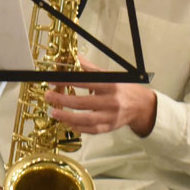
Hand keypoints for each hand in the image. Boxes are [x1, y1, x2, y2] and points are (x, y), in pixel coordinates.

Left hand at [44, 58, 158, 135]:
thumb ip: (90, 69)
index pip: (86, 82)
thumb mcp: (110, 76)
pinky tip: (67, 123)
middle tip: (48, 96)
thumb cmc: (123, 89)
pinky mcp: (109, 128)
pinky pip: (91, 130)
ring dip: (67, 117)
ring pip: (86, 120)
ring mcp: (110, 117)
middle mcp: (111, 102)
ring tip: (54, 113)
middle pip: (83, 103)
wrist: (141, 106)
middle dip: (62, 99)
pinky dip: (78, 128)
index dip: (68, 80)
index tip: (53, 79)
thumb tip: (73, 58)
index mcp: (111, 86)